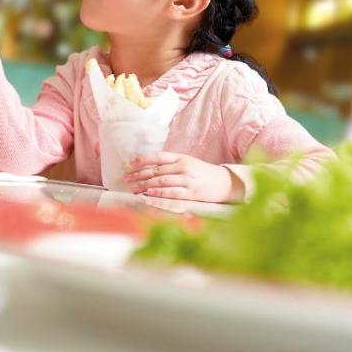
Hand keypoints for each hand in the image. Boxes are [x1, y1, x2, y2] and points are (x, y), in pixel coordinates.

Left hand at [125, 152, 239, 202]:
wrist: (225, 183)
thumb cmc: (204, 174)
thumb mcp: (189, 163)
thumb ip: (172, 164)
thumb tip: (151, 169)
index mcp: (182, 157)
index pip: (158, 156)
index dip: (142, 160)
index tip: (129, 165)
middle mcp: (183, 166)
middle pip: (156, 170)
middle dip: (139, 175)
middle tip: (126, 179)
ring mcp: (187, 179)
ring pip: (161, 181)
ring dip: (145, 185)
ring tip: (133, 188)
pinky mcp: (191, 192)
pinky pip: (171, 192)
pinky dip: (159, 193)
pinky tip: (148, 194)